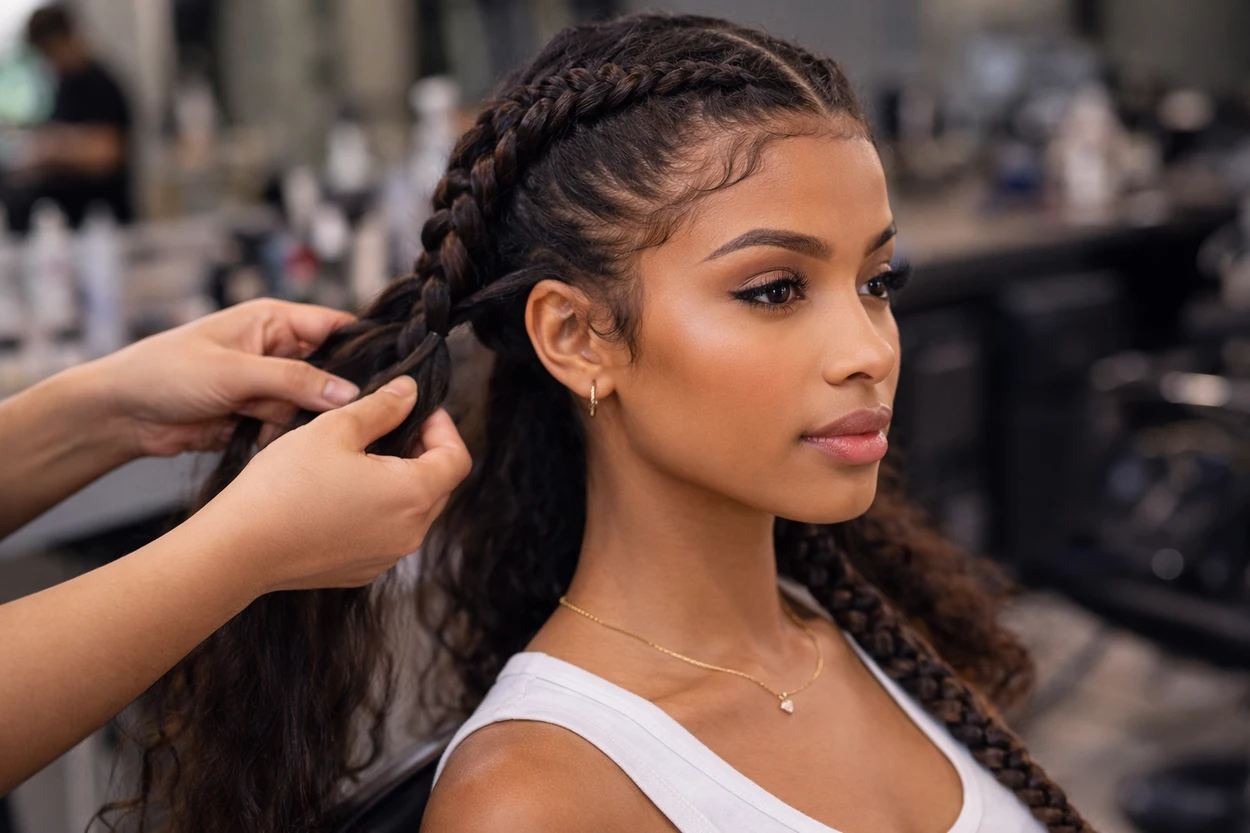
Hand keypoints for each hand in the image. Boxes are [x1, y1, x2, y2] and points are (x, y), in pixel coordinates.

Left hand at [89, 299, 359, 458]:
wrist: (121, 415)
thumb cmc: (165, 372)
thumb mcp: (235, 371)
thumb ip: (295, 381)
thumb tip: (350, 393)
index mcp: (273, 322)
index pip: (336, 328)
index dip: (366, 347)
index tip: (392, 374)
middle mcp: (277, 352)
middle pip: (331, 372)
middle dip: (334, 394)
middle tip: (346, 414)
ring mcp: (268, 387)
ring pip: (312, 406)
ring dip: (302, 421)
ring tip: (289, 428)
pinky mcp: (257, 418)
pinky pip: (289, 430)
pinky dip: (285, 440)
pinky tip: (271, 443)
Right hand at [196, 376, 471, 592]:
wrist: (238, 549)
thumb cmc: (285, 486)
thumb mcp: (335, 429)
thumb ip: (382, 408)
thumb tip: (410, 393)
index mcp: (414, 495)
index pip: (457, 458)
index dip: (443, 427)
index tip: (418, 410)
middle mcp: (410, 533)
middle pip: (439, 485)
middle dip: (423, 452)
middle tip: (390, 426)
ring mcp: (387, 556)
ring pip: (412, 510)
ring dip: (399, 480)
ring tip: (362, 457)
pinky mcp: (362, 571)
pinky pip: (386, 532)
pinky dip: (378, 509)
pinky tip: (343, 491)